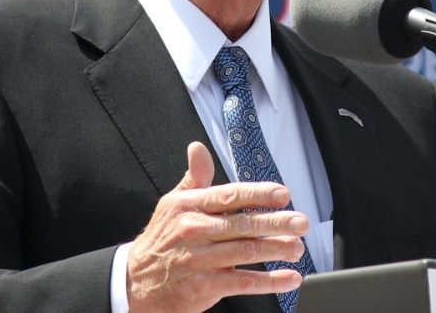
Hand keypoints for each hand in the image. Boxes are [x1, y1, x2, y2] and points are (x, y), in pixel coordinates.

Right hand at [126, 142, 308, 312]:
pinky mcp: (204, 287)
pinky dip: (269, 282)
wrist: (135, 282)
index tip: (282, 194)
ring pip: (245, 253)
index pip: (228, 196)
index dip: (257, 194)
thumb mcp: (172, 203)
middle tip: (300, 222)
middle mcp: (194, 232)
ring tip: (298, 247)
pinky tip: (289, 278)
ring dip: (276, 250)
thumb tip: (198, 148)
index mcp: (189, 207)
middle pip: (241, 225)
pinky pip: (242, 283)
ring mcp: (200, 261)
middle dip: (275, 223)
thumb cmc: (162, 239)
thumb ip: (194, 177)